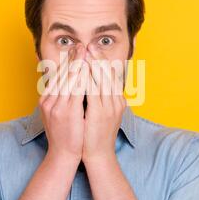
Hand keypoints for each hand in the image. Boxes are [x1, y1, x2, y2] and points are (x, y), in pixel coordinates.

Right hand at [39, 44, 87, 161]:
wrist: (63, 155)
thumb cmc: (64, 135)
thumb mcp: (58, 114)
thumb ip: (61, 99)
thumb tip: (69, 85)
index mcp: (46, 100)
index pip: (57, 77)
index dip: (67, 62)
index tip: (74, 50)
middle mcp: (48, 101)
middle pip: (61, 75)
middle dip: (72, 58)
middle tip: (80, 44)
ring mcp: (56, 106)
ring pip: (68, 79)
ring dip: (77, 63)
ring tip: (85, 50)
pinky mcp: (67, 112)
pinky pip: (75, 90)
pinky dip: (81, 77)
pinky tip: (87, 68)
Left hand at [82, 43, 126, 163]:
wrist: (99, 155)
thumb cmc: (97, 134)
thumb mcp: (102, 113)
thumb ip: (99, 98)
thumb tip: (91, 83)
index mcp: (117, 100)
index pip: (111, 75)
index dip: (102, 60)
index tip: (94, 48)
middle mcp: (116, 101)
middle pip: (108, 74)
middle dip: (97, 58)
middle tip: (89, 44)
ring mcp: (109, 107)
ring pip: (101, 79)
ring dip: (92, 63)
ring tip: (85, 51)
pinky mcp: (100, 113)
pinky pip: (93, 91)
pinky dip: (88, 78)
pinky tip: (81, 70)